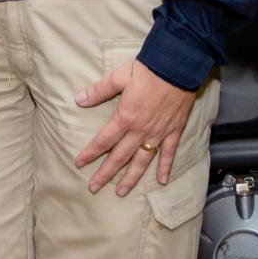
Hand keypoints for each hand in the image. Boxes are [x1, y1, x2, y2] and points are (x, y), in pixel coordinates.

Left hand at [75, 60, 197, 194]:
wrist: (179, 66)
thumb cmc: (148, 69)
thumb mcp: (119, 76)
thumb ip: (99, 90)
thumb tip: (78, 99)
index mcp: (125, 117)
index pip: (104, 140)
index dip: (90, 153)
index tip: (79, 163)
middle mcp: (140, 130)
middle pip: (120, 156)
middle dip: (106, 173)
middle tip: (94, 187)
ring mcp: (158, 133)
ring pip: (142, 161)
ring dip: (131, 178)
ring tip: (121, 192)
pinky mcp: (174, 131)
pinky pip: (168, 153)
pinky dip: (165, 167)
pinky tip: (162, 181)